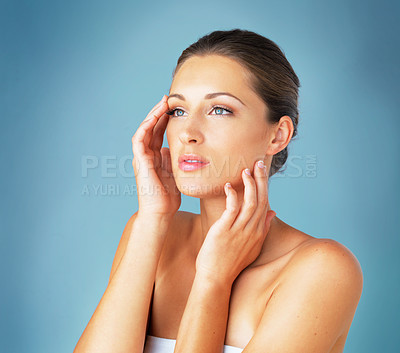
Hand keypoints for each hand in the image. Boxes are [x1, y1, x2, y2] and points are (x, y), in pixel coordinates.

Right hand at [131, 95, 180, 217]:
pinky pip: (139, 140)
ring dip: (152, 115)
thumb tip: (174, 148)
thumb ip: (172, 160)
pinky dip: (145, 127)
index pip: (159, 132)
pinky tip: (154, 118)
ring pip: (144, 130)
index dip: (165, 119)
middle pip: (151, 128)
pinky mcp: (140, 161)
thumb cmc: (168, 197)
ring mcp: (142, 157)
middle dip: (159, 112)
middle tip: (168, 99)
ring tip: (163, 103)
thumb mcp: (175, 173)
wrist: (161, 212)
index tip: (176, 108)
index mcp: (156, 157)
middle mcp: (147, 155)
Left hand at [195, 159, 275, 285]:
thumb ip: (263, 229)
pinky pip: (232, 208)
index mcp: (259, 233)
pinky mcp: (225, 230)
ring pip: (250, 202)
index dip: (264, 187)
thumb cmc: (230, 262)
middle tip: (259, 163)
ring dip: (250, 184)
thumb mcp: (252, 246)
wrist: (216, 278)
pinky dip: (232, 195)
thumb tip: (273, 213)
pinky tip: (228, 185)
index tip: (262, 173)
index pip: (265, 204)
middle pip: (261, 200)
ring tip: (246, 170)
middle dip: (261, 180)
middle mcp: (252, 230)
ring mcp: (240, 230)